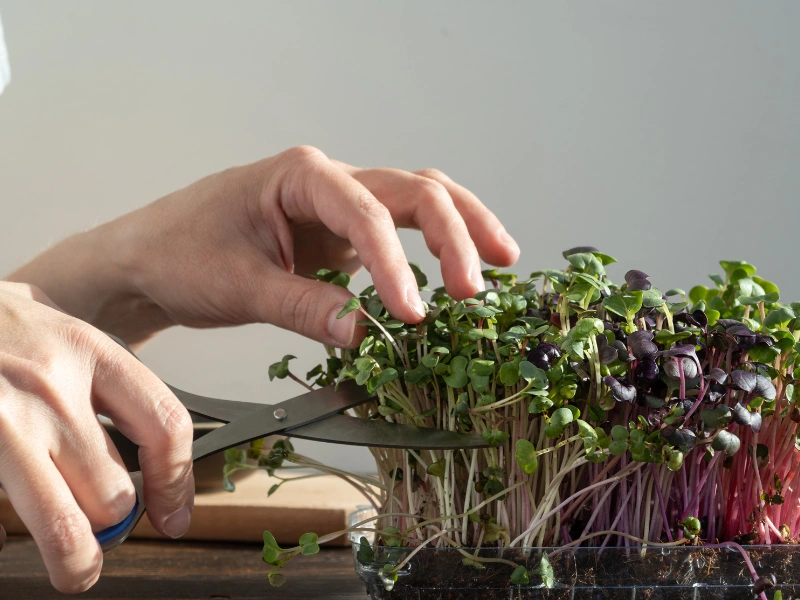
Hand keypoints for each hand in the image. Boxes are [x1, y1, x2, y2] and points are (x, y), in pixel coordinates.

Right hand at [0, 283, 193, 592]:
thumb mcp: (55, 324)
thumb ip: (99, 371)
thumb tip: (146, 432)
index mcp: (86, 350)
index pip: (165, 425)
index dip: (178, 483)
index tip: (174, 512)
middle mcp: (49, 387)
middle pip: (114, 491)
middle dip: (117, 522)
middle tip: (110, 529)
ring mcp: (2, 423)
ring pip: (63, 524)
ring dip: (76, 555)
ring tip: (77, 566)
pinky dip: (4, 539)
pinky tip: (6, 534)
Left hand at [9, 147, 518, 347]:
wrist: (149, 259)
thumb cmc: (179, 255)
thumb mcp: (237, 285)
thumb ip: (302, 306)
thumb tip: (365, 333)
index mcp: (299, 176)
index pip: (367, 213)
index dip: (396, 264)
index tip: (412, 314)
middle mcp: (327, 182)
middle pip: (414, 190)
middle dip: (454, 234)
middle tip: (478, 287)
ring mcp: (337, 207)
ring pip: (419, 199)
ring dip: (461, 228)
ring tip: (500, 261)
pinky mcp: (340, 235)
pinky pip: (400, 233)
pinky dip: (435, 248)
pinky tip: (458, 270)